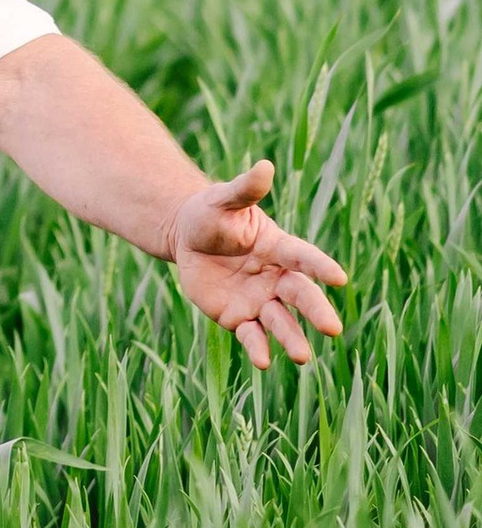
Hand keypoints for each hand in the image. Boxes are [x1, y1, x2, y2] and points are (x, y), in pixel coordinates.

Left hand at [164, 160, 346, 368]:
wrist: (187, 237)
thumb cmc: (212, 213)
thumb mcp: (223, 199)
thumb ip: (245, 188)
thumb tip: (265, 166)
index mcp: (279, 248)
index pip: (304, 256)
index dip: (320, 266)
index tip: (339, 277)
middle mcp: (276, 278)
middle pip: (301, 296)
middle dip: (316, 311)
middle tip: (332, 329)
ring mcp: (259, 301)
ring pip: (281, 322)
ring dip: (292, 339)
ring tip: (302, 357)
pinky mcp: (238, 318)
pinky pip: (251, 336)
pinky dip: (258, 348)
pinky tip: (262, 362)